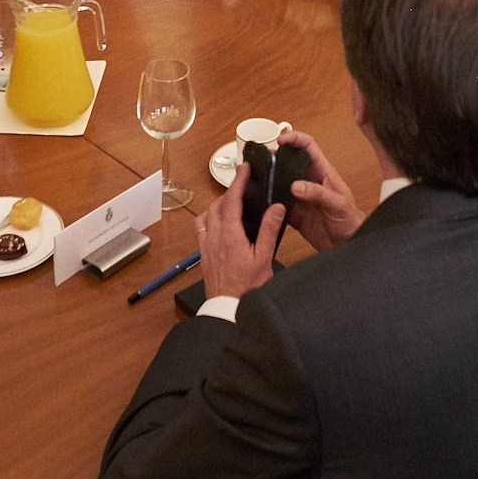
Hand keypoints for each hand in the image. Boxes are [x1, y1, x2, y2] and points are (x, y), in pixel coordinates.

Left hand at [197, 170, 284, 301]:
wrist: (228, 309)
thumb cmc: (247, 288)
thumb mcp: (265, 258)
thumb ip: (269, 230)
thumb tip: (276, 207)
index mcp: (230, 235)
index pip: (232, 200)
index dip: (238, 181)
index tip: (244, 169)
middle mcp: (214, 237)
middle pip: (217, 204)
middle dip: (230, 191)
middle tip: (243, 185)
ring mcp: (206, 245)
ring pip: (206, 215)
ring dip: (218, 204)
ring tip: (232, 203)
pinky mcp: (203, 254)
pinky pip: (201, 228)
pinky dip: (209, 218)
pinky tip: (219, 223)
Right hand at [275, 127, 363, 251]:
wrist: (349, 243)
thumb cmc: (351, 220)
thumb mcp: (338, 203)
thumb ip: (318, 193)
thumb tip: (296, 185)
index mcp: (323, 173)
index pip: (308, 147)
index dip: (295, 139)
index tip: (281, 140)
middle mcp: (309, 182)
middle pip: (290, 162)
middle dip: (276, 158)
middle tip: (263, 160)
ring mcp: (301, 198)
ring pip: (281, 183)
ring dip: (270, 180)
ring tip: (258, 178)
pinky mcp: (295, 214)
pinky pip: (279, 204)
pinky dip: (270, 204)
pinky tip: (263, 203)